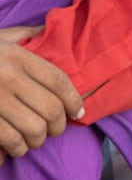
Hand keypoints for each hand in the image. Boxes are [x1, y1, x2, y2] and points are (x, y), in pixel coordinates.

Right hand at [0, 26, 83, 164]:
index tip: (78, 112)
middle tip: (54, 129)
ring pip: (35, 130)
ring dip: (38, 140)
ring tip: (33, 138)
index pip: (59, 82)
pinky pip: (11, 142)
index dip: (75, 101)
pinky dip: (18, 149)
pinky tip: (15, 147)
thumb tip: (47, 31)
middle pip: (52, 111)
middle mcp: (6, 76)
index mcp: (15, 55)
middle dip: (58, 126)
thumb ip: (22, 35)